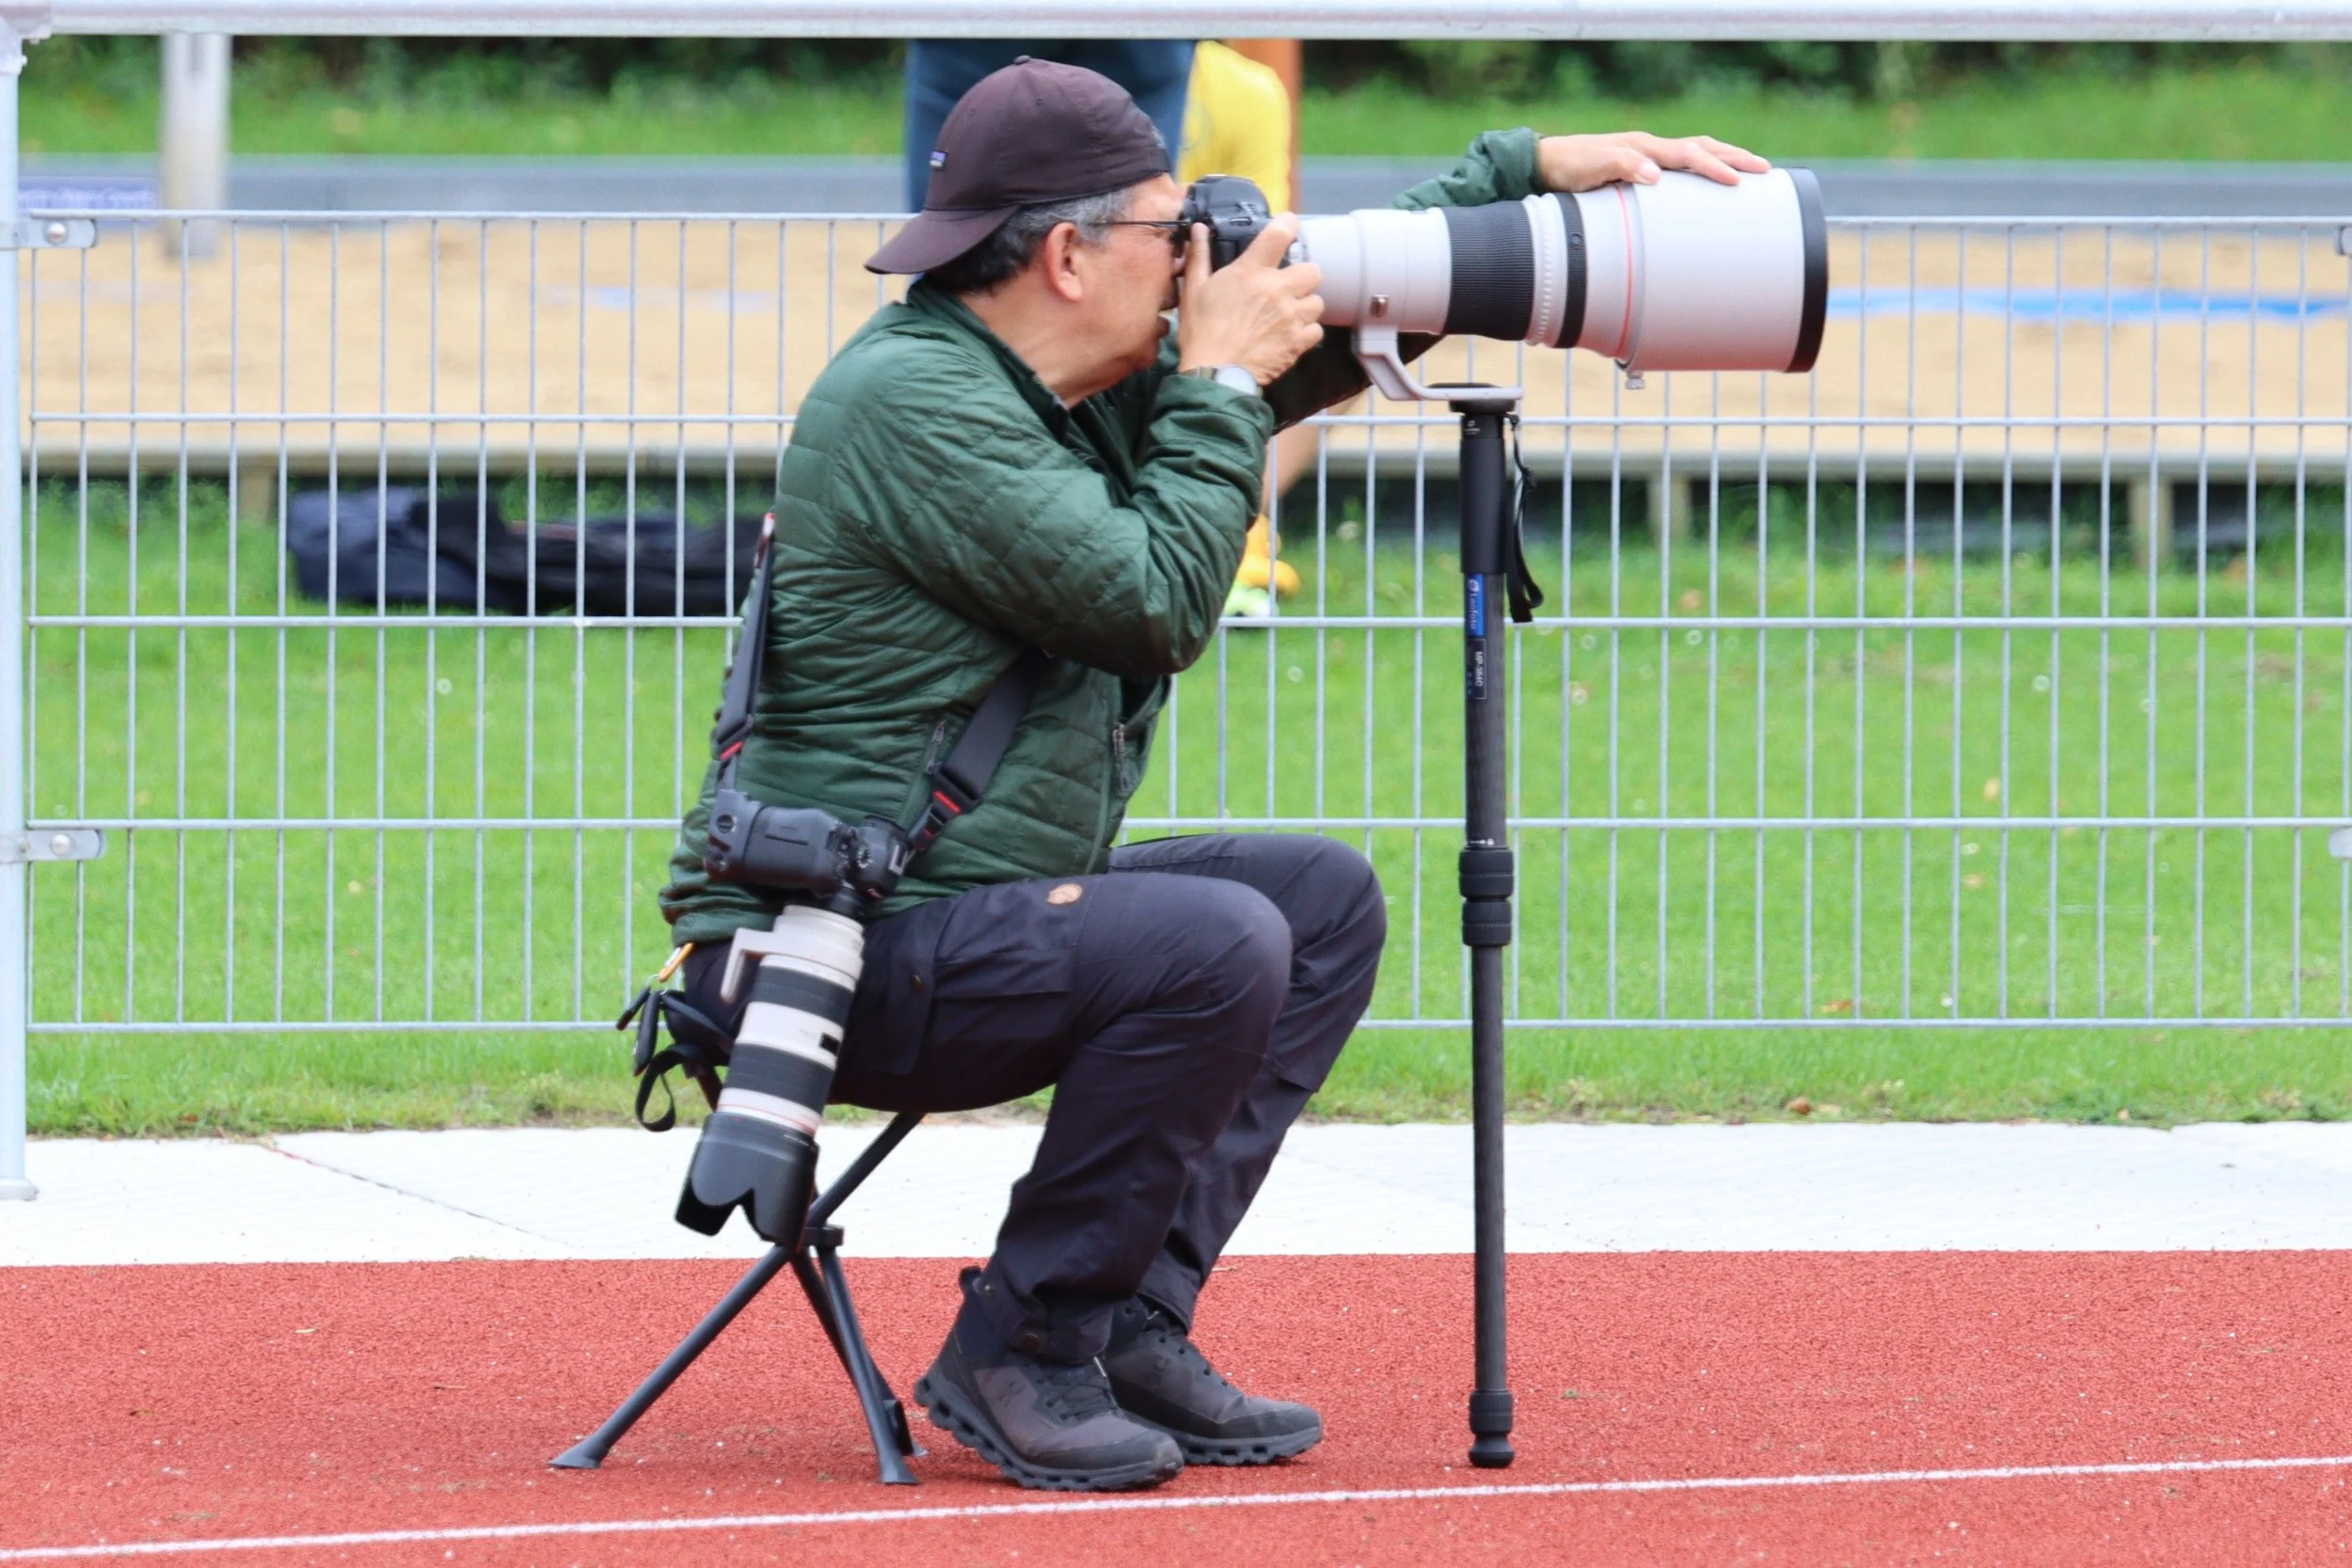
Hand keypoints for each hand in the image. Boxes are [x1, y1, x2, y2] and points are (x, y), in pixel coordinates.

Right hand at [1177, 213, 1324, 387]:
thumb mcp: (1193, 290)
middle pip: (1312, 270)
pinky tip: (1290, 334)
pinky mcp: (1298, 341)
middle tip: (1287, 287)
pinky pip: (1316, 329)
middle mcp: (1277, 289)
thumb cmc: (1201, 332)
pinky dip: (1306, 331)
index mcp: (1251, 272)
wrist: (1214, 373)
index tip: (1288, 227)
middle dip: (1302, 277)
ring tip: (1289, 314)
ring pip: (1317, 302)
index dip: (1288, 225)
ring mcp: (1291, 316)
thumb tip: (1199, 229)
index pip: (1279, 234)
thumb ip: (1200, 256)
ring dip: (1305, 306)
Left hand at [1537, 132, 1769, 191]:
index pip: (1690, 154)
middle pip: (1703, 148)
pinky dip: (1706, 168)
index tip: (1736, 181)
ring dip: (1726, 159)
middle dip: (1735, 159)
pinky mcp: (1645, 167)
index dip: (1714, 167)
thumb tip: (1656, 174)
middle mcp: (1652, 148)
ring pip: (1697, 152)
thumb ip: (1620, 166)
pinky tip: (1715, 182)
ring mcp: (1650, 156)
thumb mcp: (1590, 168)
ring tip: (1753, 171)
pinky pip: (1684, 165)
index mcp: (1644, 148)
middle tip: (1765, 171)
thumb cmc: (1570, 169)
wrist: (1549, 165)